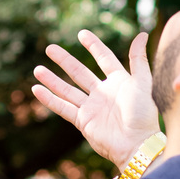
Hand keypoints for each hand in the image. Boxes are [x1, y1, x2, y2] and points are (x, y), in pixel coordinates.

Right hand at [32, 30, 159, 169]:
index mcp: (119, 82)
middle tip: (50, 48)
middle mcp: (103, 93)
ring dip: (52, 80)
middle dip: (65, 60)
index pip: (104, 59)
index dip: (94, 46)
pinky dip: (50, 99)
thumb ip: (139, 59)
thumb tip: (142, 33)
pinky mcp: (83, 121)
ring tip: (37, 69)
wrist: (136, 144)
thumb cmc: (142, 115)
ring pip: (67, 89)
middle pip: (80, 72)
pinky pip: (63, 107)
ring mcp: (92, 107)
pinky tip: (37, 89)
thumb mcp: (142, 83)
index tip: (81, 33)